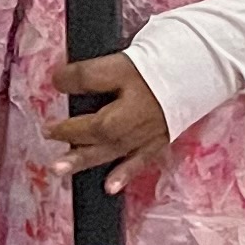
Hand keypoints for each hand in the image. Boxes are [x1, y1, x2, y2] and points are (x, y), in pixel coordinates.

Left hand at [41, 51, 165, 198]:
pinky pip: (140, 161)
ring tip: (59, 168)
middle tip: (47, 132)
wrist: (197, 70)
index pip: (92, 78)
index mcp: (131, 78)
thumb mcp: (123, 58)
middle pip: (101, 124)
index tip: (57, 80)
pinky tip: (109, 187)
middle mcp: (138, 108)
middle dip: (72, 131)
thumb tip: (59, 80)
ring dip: (85, 158)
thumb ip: (91, 71)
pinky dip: (124, 174)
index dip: (72, 79)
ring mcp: (149, 130)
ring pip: (113, 147)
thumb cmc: (158, 63)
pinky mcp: (159, 142)